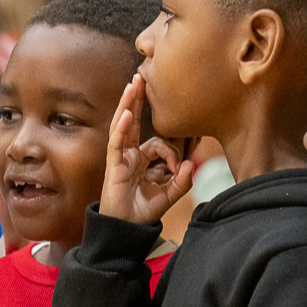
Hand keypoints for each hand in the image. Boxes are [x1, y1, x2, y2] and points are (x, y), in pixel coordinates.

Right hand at [100, 75, 194, 224]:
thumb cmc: (143, 212)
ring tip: (132, 85)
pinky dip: (122, 127)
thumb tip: (192, 164)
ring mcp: (120, 158)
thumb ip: (182, 181)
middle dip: (137, 100)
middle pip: (133, 122)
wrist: (126, 229)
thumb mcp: (169, 195)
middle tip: (141, 77)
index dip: (172, 151)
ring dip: (128, 104)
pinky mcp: (113, 165)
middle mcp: (129, 156)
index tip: (182, 166)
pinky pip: (117, 143)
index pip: (158, 143)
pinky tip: (127, 113)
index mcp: (142, 161)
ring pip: (123, 126)